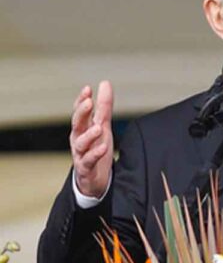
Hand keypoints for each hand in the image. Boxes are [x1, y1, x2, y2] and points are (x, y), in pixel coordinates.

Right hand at [69, 80, 113, 197]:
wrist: (93, 179)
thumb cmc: (95, 148)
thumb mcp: (102, 125)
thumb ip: (104, 106)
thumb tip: (105, 83)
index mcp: (82, 128)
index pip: (80, 112)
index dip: (82, 100)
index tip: (87, 89)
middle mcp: (78, 139)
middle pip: (77, 124)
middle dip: (82, 113)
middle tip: (89, 102)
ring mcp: (81, 154)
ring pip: (80, 143)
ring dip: (88, 135)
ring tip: (98, 128)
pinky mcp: (86, 168)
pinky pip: (88, 161)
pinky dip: (95, 154)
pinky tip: (103, 148)